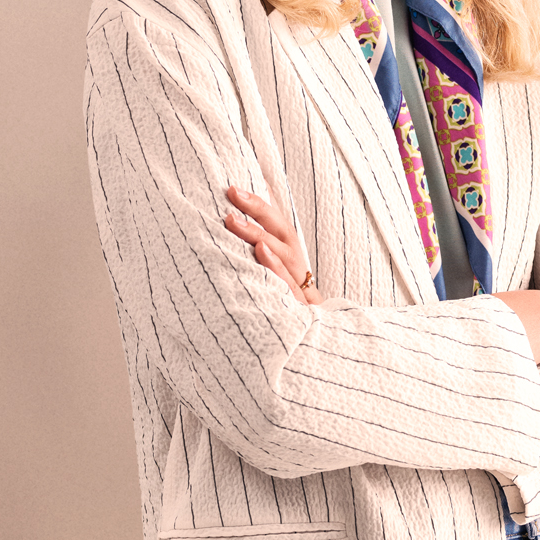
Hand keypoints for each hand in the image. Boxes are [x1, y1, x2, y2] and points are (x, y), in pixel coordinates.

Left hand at [225, 186, 321, 305]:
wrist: (308, 350)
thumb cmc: (283, 313)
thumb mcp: (273, 286)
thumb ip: (260, 260)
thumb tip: (232, 231)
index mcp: (293, 261)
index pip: (279, 226)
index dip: (260, 205)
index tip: (233, 189)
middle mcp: (298, 270)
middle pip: (283, 234)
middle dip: (258, 212)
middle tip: (231, 195)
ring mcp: (299, 289)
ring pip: (284, 255)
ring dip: (259, 235)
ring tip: (234, 220)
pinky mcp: (298, 310)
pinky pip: (287, 285)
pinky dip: (274, 266)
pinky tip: (260, 252)